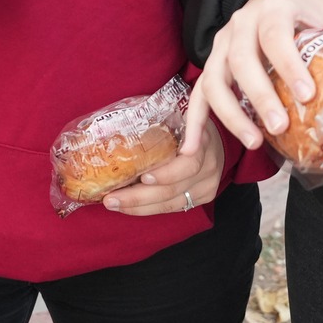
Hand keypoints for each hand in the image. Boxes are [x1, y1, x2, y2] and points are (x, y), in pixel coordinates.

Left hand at [102, 121, 225, 215]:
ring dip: (139, 206)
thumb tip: (113, 131)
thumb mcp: (173, 114)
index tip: (142, 177)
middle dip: (138, 196)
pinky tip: (130, 206)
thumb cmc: (184, 121)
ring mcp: (207, 182)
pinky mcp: (205, 195)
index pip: (188, 163)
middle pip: (172, 189)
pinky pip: (174, 207)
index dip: (165, 174)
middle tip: (111, 198)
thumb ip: (153, 122)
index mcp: (201, 139)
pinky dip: (150, 208)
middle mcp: (208, 164)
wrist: (211, 136)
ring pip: (171, 203)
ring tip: (114, 203)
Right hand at [181, 0, 322, 157]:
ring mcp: (222, 43)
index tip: (306, 95)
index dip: (289, 65)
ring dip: (231, 114)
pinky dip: (194, 122)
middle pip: (242, 60)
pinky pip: (199, 93)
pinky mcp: (212, 63)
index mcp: (273, 7)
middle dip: (260, 96)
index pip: (276, 35)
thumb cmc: (307, 8)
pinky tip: (191, 148)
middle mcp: (241, 23)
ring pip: (215, 79)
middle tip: (280, 126)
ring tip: (256, 141)